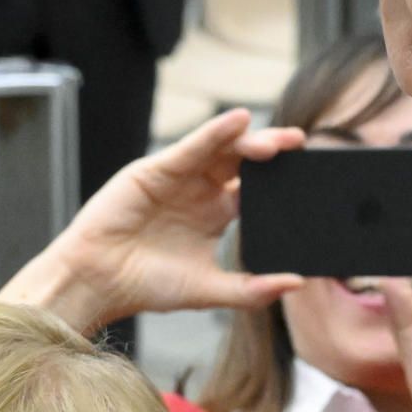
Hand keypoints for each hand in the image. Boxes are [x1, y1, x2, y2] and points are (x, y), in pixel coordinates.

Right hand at [0, 110, 305, 332]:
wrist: (100, 282)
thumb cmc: (147, 285)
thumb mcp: (210, 290)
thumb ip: (253, 288)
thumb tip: (297, 283)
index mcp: (213, 215)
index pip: (254, 189)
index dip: (280, 181)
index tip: (311, 178)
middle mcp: (198, 191)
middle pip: (242, 163)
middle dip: (271, 152)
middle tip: (301, 145)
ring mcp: (178, 177)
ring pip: (220, 150)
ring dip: (249, 141)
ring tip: (279, 141)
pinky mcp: (156, 169)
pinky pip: (191, 146)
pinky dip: (214, 132)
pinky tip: (238, 121)